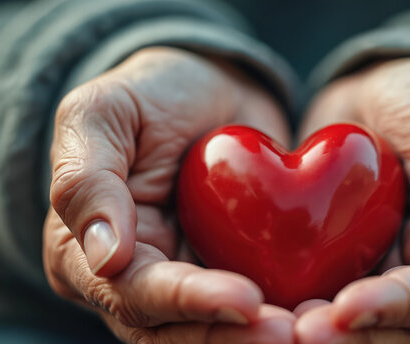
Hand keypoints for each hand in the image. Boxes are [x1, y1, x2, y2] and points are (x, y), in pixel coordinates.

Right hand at [43, 47, 293, 342]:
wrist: (211, 90)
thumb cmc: (148, 94)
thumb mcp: (102, 113)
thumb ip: (87, 178)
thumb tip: (104, 259)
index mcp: (86, 254)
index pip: (135, 295)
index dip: (189, 302)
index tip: (245, 300)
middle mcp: (136, 282)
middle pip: (177, 333)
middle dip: (231, 336)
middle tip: (288, 332)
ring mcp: (187, 283)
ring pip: (216, 331)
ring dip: (257, 336)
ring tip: (310, 329)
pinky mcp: (235, 275)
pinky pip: (257, 308)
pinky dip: (287, 314)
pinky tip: (323, 313)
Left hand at [294, 57, 409, 342]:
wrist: (382, 89)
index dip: (396, 308)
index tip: (347, 308)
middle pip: (394, 330)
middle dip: (349, 337)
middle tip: (300, 333)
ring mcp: (377, 276)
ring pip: (352, 326)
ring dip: (318, 332)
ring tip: (273, 327)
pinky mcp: (333, 265)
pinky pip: (312, 294)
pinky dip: (288, 306)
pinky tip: (257, 306)